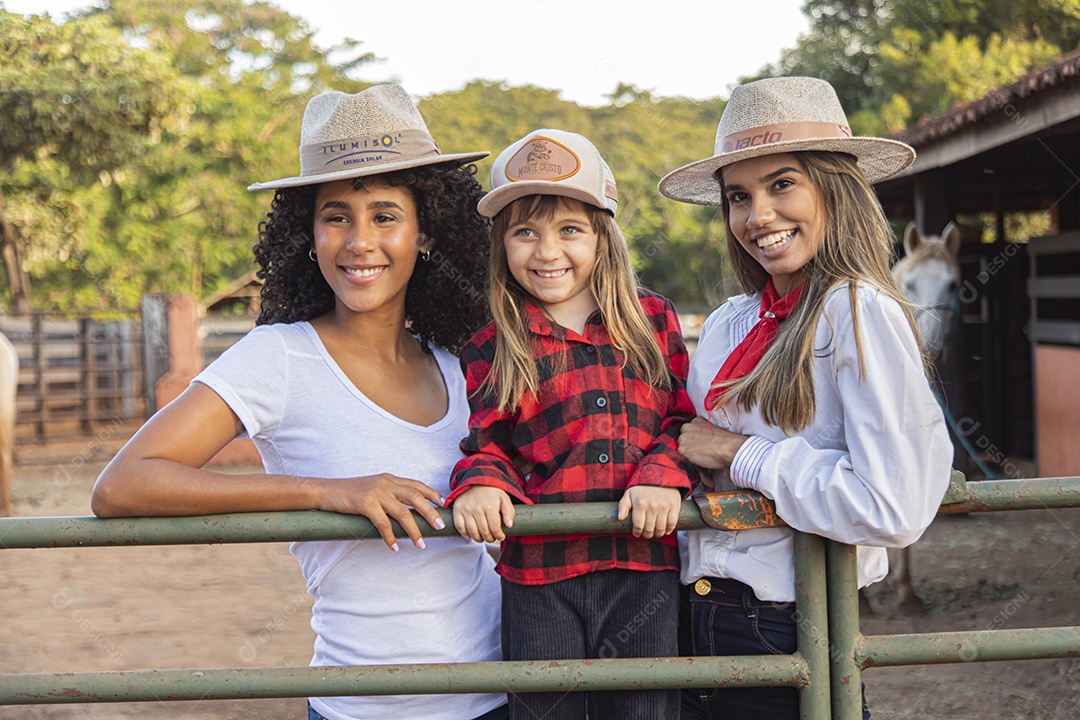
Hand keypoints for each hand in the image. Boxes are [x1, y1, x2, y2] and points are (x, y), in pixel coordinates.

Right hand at [315, 474, 444, 551]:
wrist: (326, 491)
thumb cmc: (350, 493)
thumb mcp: (373, 488)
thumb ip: (389, 494)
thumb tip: (407, 510)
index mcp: (390, 479)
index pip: (417, 485)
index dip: (432, 494)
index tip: (443, 505)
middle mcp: (386, 483)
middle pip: (415, 497)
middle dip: (430, 512)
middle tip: (439, 526)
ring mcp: (376, 492)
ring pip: (403, 512)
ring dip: (414, 530)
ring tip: (421, 544)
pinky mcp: (365, 503)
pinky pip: (383, 524)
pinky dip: (390, 537)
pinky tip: (394, 547)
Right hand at [452, 486, 514, 542]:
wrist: (476, 479)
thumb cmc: (491, 491)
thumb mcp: (504, 498)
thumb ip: (509, 511)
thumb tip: (509, 525)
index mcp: (490, 506)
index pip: (495, 528)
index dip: (499, 535)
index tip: (501, 536)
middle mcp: (477, 508)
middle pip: (484, 532)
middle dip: (490, 539)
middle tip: (492, 538)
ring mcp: (466, 509)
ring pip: (472, 531)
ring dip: (478, 539)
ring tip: (482, 538)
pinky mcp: (457, 509)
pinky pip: (459, 526)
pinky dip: (464, 534)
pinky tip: (470, 535)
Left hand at [617, 485, 680, 538]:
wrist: (659, 474)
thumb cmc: (642, 487)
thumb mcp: (629, 493)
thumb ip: (623, 506)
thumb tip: (620, 518)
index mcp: (640, 504)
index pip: (638, 525)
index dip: (637, 532)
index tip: (637, 533)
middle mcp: (652, 506)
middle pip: (649, 529)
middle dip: (647, 534)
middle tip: (646, 534)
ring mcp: (664, 506)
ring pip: (661, 528)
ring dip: (658, 534)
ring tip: (655, 534)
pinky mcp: (674, 505)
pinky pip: (672, 523)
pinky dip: (669, 529)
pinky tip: (665, 531)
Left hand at [679, 417, 748, 469]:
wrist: (728, 448)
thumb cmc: (724, 442)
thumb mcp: (711, 431)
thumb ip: (701, 434)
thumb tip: (697, 443)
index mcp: (695, 421)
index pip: (688, 432)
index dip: (693, 441)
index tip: (701, 445)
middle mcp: (686, 427)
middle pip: (682, 440)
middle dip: (689, 446)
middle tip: (701, 451)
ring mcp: (683, 438)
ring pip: (682, 449)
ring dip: (689, 454)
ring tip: (701, 456)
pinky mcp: (682, 449)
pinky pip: (682, 458)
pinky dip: (689, 461)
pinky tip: (699, 461)